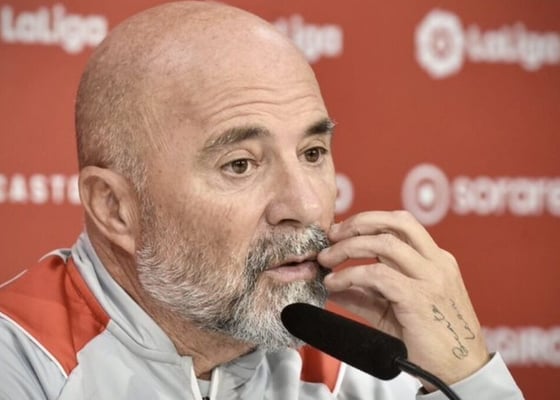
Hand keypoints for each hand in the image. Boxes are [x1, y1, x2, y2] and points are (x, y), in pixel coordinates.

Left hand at [317, 210, 489, 389]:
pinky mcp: (419, 298)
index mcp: (435, 260)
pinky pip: (378, 275)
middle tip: (331, 235)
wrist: (460, 373)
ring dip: (348, 247)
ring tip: (326, 259)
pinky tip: (334, 283)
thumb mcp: (393, 311)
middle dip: (358, 223)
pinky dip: (350, 275)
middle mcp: (436, 262)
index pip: (400, 224)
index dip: (367, 221)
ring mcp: (431, 278)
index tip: (341, 231)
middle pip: (396, 221)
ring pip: (384, 244)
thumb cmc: (429, 342)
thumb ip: (364, 294)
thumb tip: (331, 284)